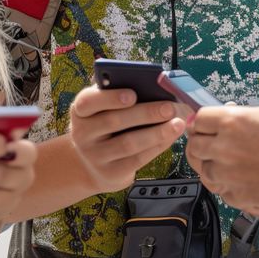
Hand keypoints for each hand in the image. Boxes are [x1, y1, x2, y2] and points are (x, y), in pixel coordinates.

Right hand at [70, 85, 186, 191]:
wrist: (92, 164)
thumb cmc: (105, 125)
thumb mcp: (103, 109)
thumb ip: (118, 95)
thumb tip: (151, 84)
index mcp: (80, 111)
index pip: (88, 101)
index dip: (110, 97)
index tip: (133, 94)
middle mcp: (82, 134)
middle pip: (114, 121)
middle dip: (145, 113)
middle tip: (170, 107)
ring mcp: (95, 156)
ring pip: (129, 143)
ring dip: (157, 132)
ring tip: (178, 123)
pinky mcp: (110, 173)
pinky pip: (137, 159)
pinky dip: (157, 147)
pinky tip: (171, 137)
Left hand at [186, 104, 258, 230]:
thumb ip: (246, 114)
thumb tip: (234, 115)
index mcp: (232, 123)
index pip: (199, 118)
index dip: (202, 120)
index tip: (206, 123)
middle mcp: (223, 148)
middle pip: (194, 143)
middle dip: (201, 140)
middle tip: (211, 140)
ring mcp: (226, 174)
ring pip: (202, 167)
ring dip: (209, 162)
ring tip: (225, 159)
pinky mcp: (233, 195)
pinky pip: (217, 187)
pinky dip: (222, 182)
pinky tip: (236, 176)